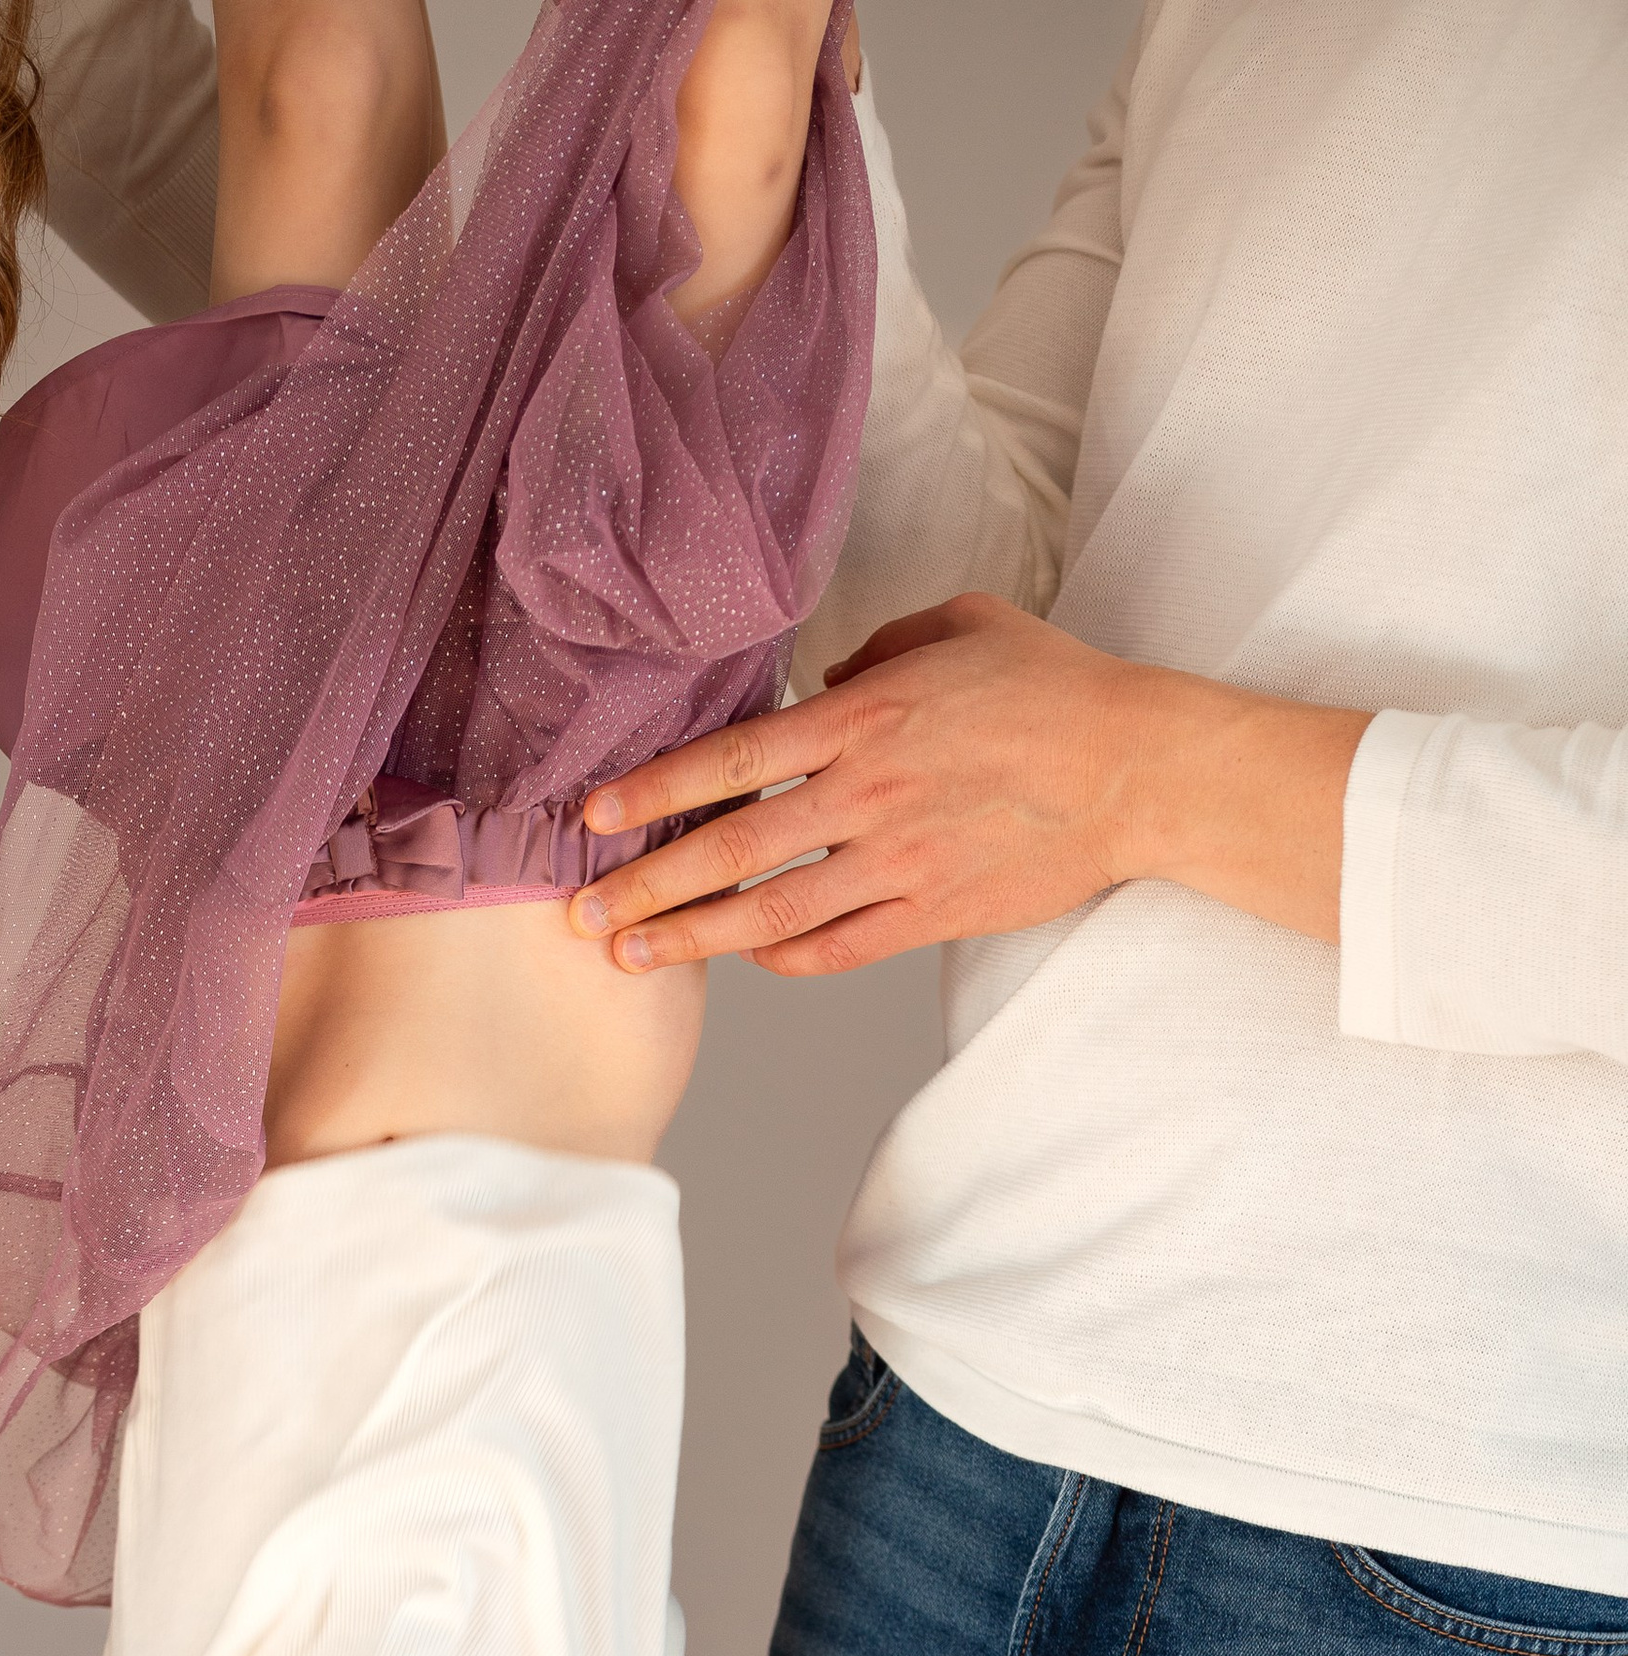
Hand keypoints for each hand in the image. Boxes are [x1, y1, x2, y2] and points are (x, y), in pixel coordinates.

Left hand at [569, 593, 1367, 972]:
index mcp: (864, 718)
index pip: (730, 761)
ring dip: (693, 940)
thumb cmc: (1054, 688)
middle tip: (582, 915)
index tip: (594, 817)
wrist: (1138, 769)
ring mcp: (898, 863)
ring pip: (769, 915)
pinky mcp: (931, 914)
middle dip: (645, 888)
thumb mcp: (962, 627)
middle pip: (730, 852)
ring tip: (633, 955)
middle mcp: (867, 796)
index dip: (653, 792)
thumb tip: (820, 682)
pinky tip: (745, 962)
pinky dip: (783, 961)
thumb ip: (877, 650)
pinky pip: (837, 950)